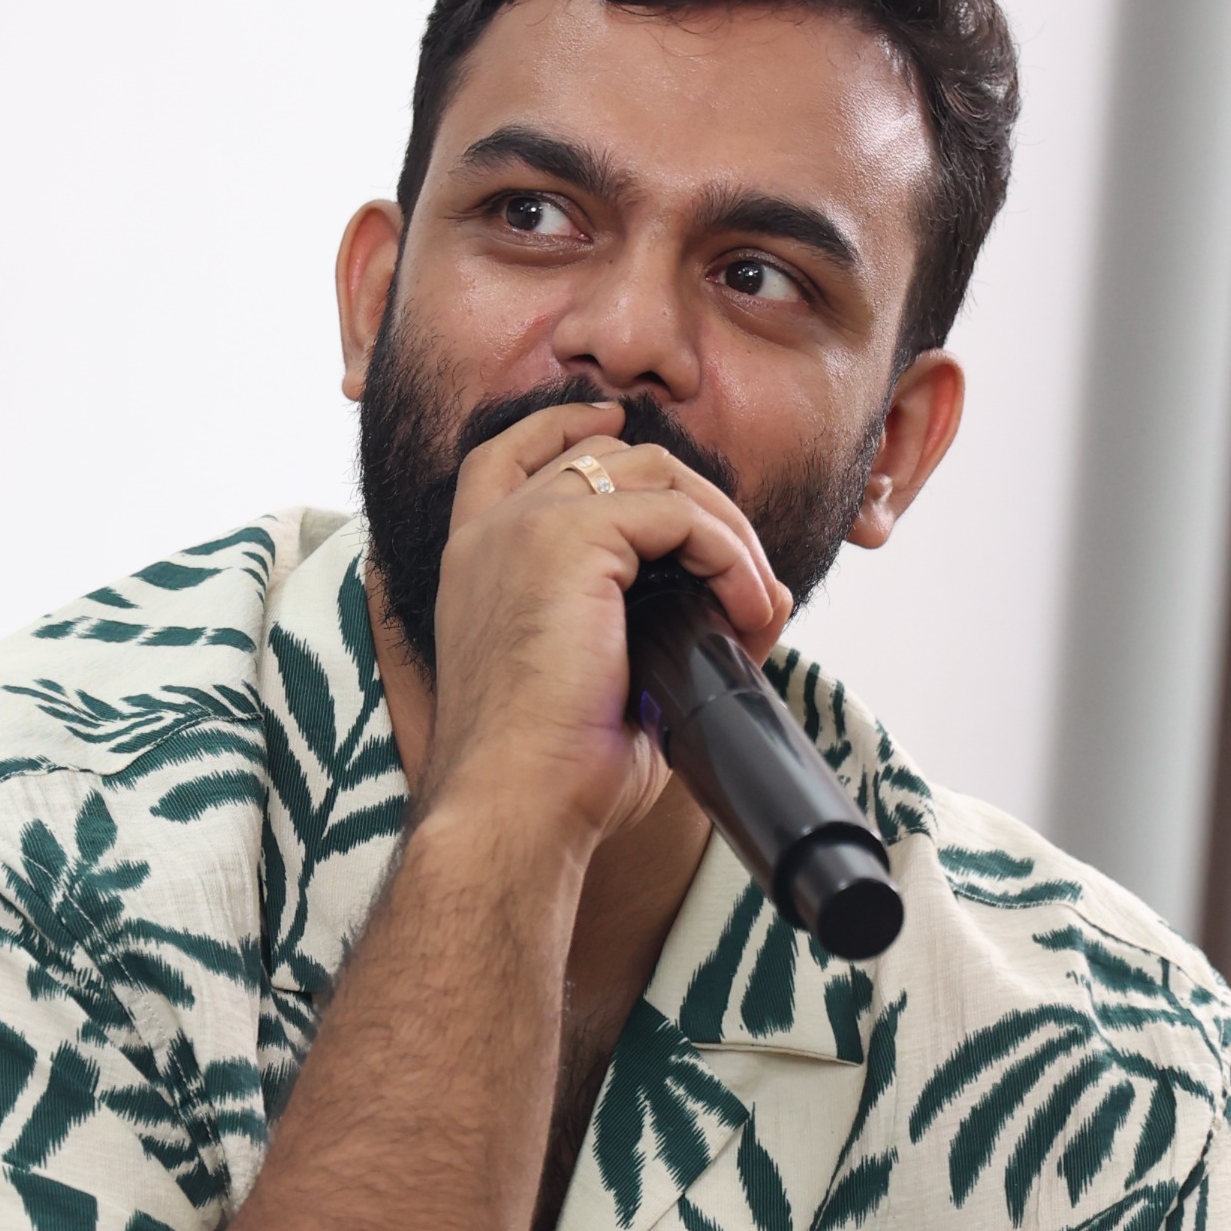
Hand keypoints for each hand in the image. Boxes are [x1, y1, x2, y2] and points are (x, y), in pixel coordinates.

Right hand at [420, 399, 791, 843]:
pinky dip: (729, 555)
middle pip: (607, 450)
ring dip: (723, 527)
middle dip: (691, 493)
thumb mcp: (606, 688)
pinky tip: (748, 611)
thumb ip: (661, 635)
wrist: (513, 809)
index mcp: (475, 562)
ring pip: (655, 471)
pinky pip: (679, 512)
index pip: (513, 454)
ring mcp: (524, 527)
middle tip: (740, 563)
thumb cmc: (553, 777)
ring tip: (754, 598)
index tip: (619, 421)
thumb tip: (753, 607)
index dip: (569, 425)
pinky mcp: (568, 540)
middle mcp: (490, 532)